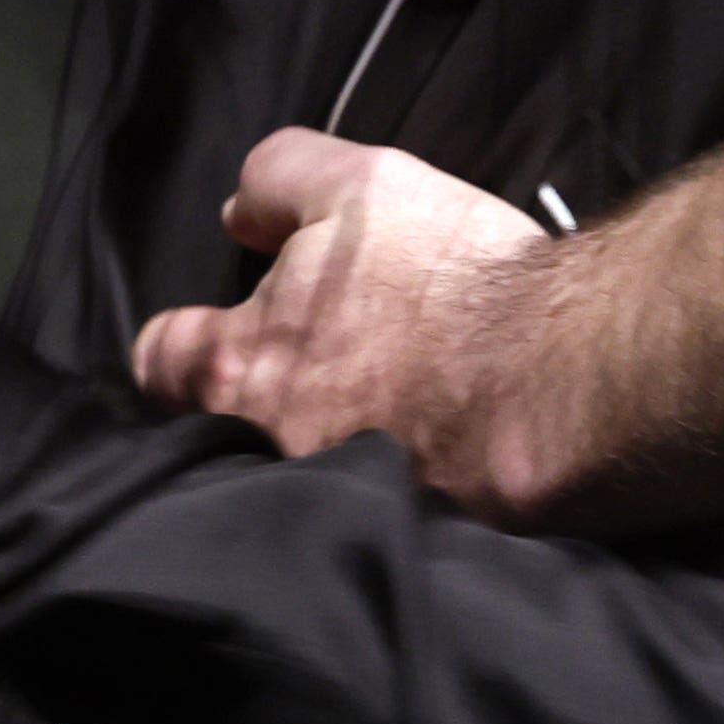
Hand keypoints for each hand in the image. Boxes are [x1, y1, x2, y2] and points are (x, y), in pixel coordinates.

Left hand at [130, 129, 549, 492]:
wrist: (562, 386)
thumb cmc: (451, 283)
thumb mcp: (359, 186)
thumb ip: (280, 181)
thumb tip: (239, 215)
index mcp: (238, 367)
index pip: (161, 363)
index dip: (185, 338)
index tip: (220, 328)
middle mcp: (264, 452)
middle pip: (225, 429)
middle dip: (258, 403)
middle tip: (318, 376)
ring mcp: (329, 508)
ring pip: (295, 475)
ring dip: (324, 447)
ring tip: (383, 417)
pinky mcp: (399, 542)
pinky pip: (370, 514)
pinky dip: (389, 488)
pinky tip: (429, 459)